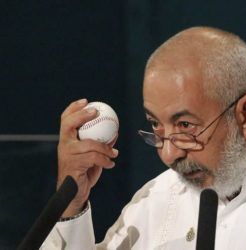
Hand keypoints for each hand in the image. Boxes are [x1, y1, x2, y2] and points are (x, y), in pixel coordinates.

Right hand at [57, 99, 118, 216]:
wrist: (74, 193)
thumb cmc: (83, 171)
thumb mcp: (92, 155)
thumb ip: (100, 144)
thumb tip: (115, 132)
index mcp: (67, 140)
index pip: (65, 120)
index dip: (74, 108)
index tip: (86, 101)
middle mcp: (65, 145)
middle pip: (69, 124)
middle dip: (82, 115)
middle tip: (96, 112)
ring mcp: (68, 154)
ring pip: (90, 144)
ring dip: (106, 149)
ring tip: (114, 154)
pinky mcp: (74, 165)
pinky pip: (94, 157)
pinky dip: (106, 160)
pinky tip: (111, 164)